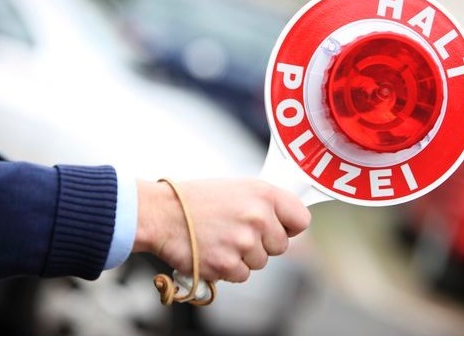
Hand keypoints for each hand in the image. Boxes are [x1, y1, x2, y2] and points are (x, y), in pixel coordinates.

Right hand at [133, 178, 310, 282]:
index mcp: (264, 194)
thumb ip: (264, 204)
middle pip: (281, 246)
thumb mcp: (237, 188)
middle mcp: (258, 217)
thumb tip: (286, 221)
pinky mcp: (227, 264)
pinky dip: (228, 269)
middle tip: (238, 232)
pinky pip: (241, 275)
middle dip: (262, 244)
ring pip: (260, 262)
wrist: (161, 213)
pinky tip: (212, 250)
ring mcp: (243, 242)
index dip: (290, 226)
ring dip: (243, 256)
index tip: (279, 227)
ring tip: (220, 238)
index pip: (301, 220)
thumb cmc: (196, 199)